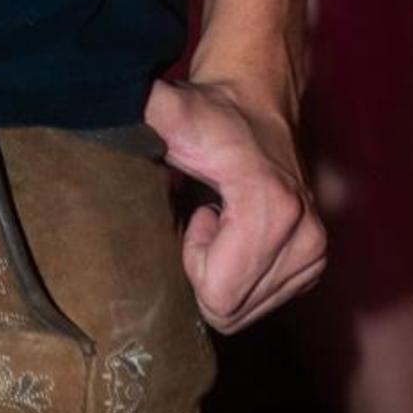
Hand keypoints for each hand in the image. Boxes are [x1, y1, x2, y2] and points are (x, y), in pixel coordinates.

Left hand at [144, 71, 325, 331]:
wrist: (255, 102)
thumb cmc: (209, 116)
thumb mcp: (169, 111)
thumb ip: (139, 111)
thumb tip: (95, 109)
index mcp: (271, 209)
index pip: (217, 295)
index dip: (193, 261)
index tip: (198, 214)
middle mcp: (304, 235)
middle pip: (231, 309)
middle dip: (207, 272)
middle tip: (207, 220)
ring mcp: (315, 250)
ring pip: (247, 310)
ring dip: (224, 272)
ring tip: (224, 224)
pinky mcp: (316, 260)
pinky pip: (264, 302)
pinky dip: (243, 274)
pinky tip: (239, 234)